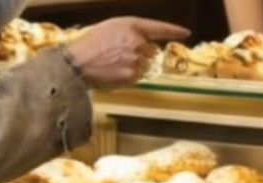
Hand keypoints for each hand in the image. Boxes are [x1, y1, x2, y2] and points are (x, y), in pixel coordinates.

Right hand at [63, 17, 190, 90]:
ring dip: (135, 66)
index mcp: (131, 25)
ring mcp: (136, 59)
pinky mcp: (132, 75)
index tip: (185, 33)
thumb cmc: (88, 45)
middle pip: (151, 50)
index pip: (158, 27)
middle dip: (140, 54)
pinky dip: (129, 76)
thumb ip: (129, 31)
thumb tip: (143, 42)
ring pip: (145, 65)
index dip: (173, 30)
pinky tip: (115, 73)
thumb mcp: (108, 28)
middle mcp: (137, 41)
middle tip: (119, 56)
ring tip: (114, 65)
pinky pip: (138, 77)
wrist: (76, 64)